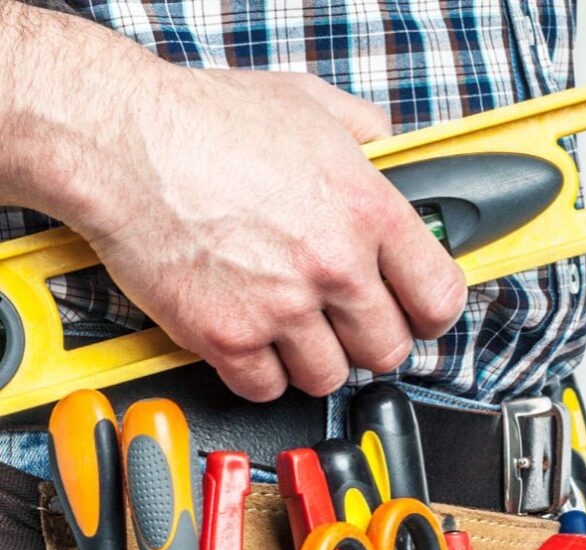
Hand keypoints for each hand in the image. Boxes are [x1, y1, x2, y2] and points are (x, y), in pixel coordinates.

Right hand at [75, 69, 466, 400]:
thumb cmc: (206, 122)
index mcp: (366, 211)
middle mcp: (333, 266)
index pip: (438, 297)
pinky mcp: (229, 338)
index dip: (431, 314)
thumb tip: (389, 148)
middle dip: (367, 342)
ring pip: (327, 377)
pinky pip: (266, 388)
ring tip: (288, 328)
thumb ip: (364, 133)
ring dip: (312, 360)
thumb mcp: (307, 103)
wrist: (126, 143)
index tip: (418, 316)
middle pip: (386, 350)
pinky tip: (248, 338)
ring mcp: (282, 309)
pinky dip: (258, 373)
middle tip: (344, 324)